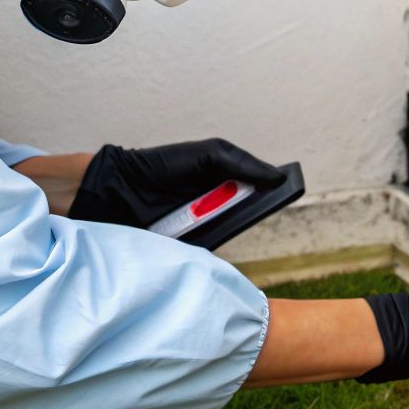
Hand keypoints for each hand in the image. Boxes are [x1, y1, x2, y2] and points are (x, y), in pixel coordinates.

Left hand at [67, 138, 283, 229]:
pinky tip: (199, 233)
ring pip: (227, 235)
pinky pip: (208, 253)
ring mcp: (204, 228)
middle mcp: (219, 208)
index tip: (286, 192)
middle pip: (246, 216)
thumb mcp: (209, 155)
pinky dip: (207, 246)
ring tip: (208, 215)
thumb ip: (244, 165)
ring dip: (223, 227)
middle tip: (242, 206)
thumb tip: (277, 177)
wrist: (123, 189)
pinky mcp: (189, 247)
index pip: (258, 192)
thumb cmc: (164, 166)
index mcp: (226, 182)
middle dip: (247, 212)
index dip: (271, 193)